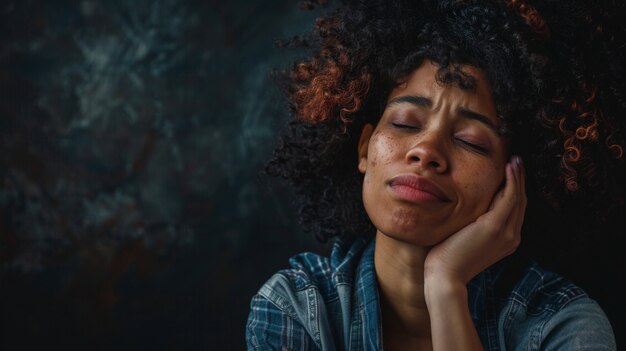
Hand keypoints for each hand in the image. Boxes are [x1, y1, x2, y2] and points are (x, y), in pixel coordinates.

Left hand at [423, 156, 526, 285]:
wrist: (445, 277)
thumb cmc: (448, 259)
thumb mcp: (466, 238)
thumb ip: (473, 224)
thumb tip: (469, 207)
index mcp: (506, 241)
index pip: (514, 210)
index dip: (515, 190)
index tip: (512, 172)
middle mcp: (512, 237)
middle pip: (520, 202)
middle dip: (520, 179)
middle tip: (517, 160)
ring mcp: (507, 232)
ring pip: (518, 197)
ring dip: (518, 176)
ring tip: (515, 159)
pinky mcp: (496, 226)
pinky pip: (510, 197)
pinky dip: (512, 181)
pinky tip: (509, 167)